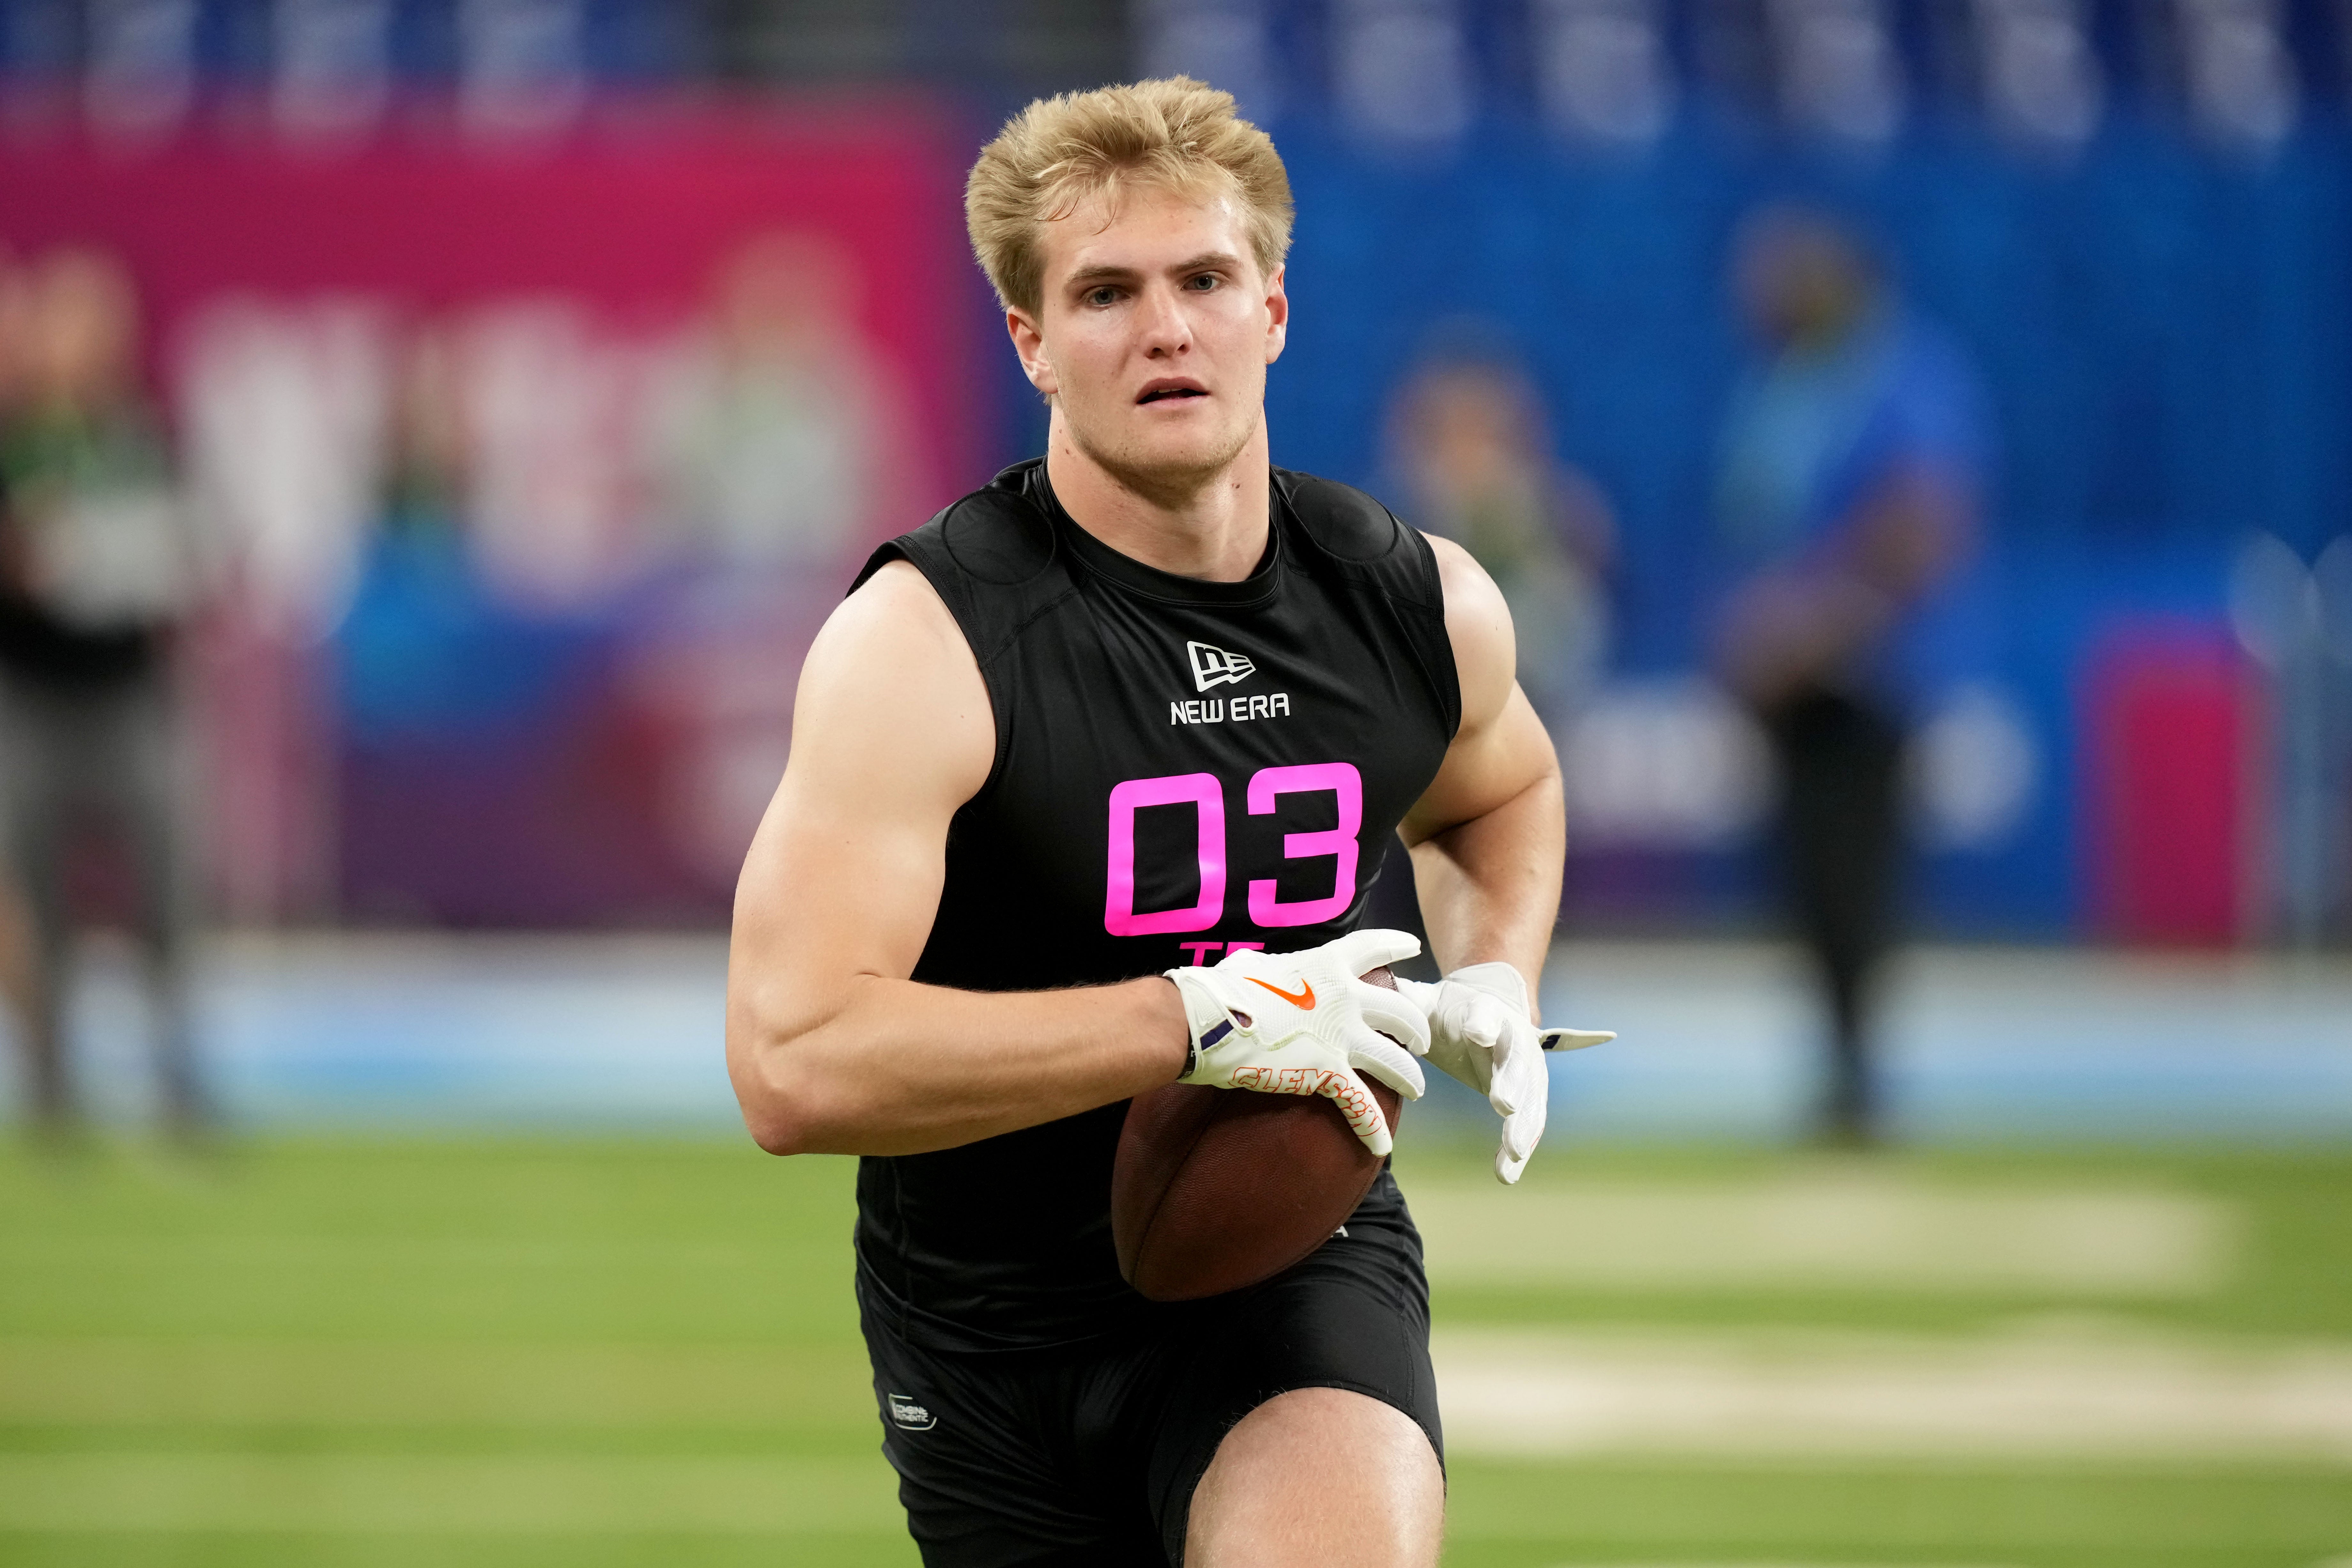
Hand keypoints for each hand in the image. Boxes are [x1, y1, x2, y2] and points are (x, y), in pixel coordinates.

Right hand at [1165, 929, 1431, 1156]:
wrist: (1202, 1019)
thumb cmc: (1217, 988)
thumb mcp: (1251, 965)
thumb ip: (1271, 968)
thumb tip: (1256, 971)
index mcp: (1325, 964)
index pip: (1373, 947)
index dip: (1397, 946)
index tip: (1413, 948)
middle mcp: (1345, 998)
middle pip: (1400, 1013)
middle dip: (1415, 1030)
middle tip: (1417, 1042)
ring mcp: (1341, 1036)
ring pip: (1395, 1061)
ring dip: (1409, 1077)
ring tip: (1416, 1089)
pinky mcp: (1328, 1073)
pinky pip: (1362, 1106)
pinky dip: (1374, 1127)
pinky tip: (1381, 1143)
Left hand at [1395, 963, 1613, 1184]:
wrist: (1492, 1005)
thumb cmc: (1450, 1008)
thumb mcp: (1426, 1000)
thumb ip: (1402, 1001)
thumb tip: (1367, 992)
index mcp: (1484, 1010)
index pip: (1486, 1013)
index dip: (1483, 1023)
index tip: (1478, 1033)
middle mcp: (1513, 1038)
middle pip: (1516, 1059)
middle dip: (1512, 1081)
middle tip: (1505, 1105)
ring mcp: (1526, 1067)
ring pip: (1532, 1096)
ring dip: (1525, 1124)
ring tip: (1514, 1152)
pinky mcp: (1528, 1094)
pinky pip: (1528, 1122)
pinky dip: (1520, 1147)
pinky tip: (1508, 1174)